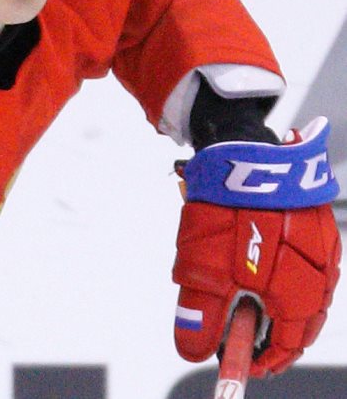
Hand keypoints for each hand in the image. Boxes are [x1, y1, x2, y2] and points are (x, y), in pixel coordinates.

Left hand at [173, 200, 339, 375]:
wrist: (244, 154)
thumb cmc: (226, 212)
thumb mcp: (202, 269)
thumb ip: (201, 314)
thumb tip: (193, 350)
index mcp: (298, 295)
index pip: (286, 345)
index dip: (264, 359)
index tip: (245, 363)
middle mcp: (321, 276)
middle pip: (303, 322)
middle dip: (277, 335)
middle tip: (250, 339)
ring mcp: (324, 247)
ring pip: (310, 292)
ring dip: (284, 304)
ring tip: (256, 305)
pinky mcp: (318, 223)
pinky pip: (311, 262)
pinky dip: (291, 275)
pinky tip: (269, 269)